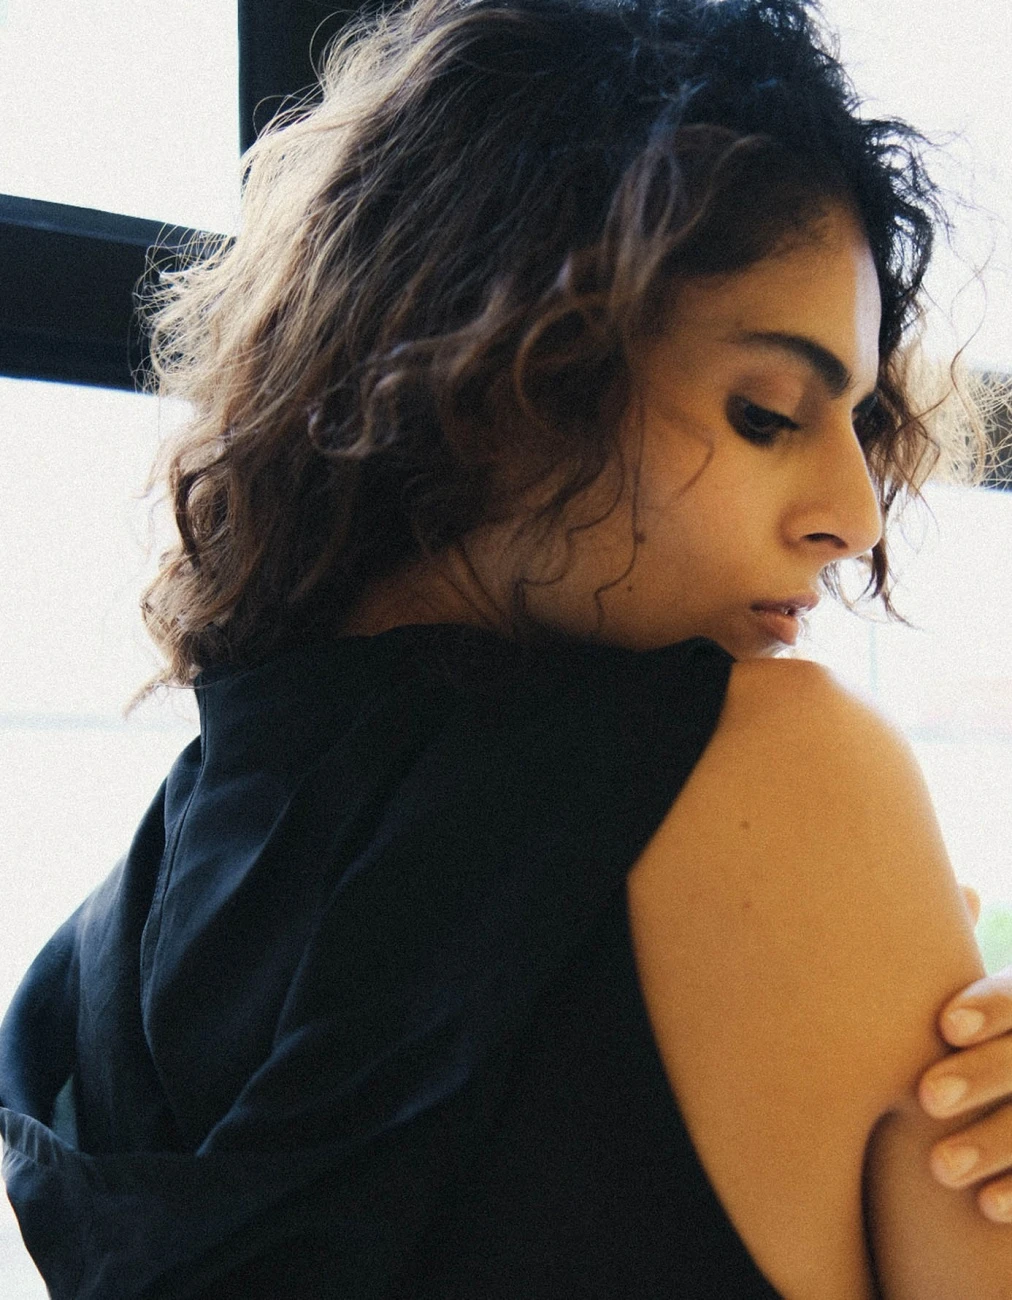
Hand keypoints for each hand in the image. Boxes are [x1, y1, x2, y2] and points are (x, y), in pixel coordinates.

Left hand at [919, 888, 1011, 1221]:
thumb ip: (945, 954)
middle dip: (983, 1074)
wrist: (982, 1107)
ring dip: (995, 1142)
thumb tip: (952, 890)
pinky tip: (988, 1209)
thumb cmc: (961, 1045)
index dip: (992, 1006)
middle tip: (924, 1098)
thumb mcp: (960, 1004)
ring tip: (937, 1168)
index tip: (943, 1024)